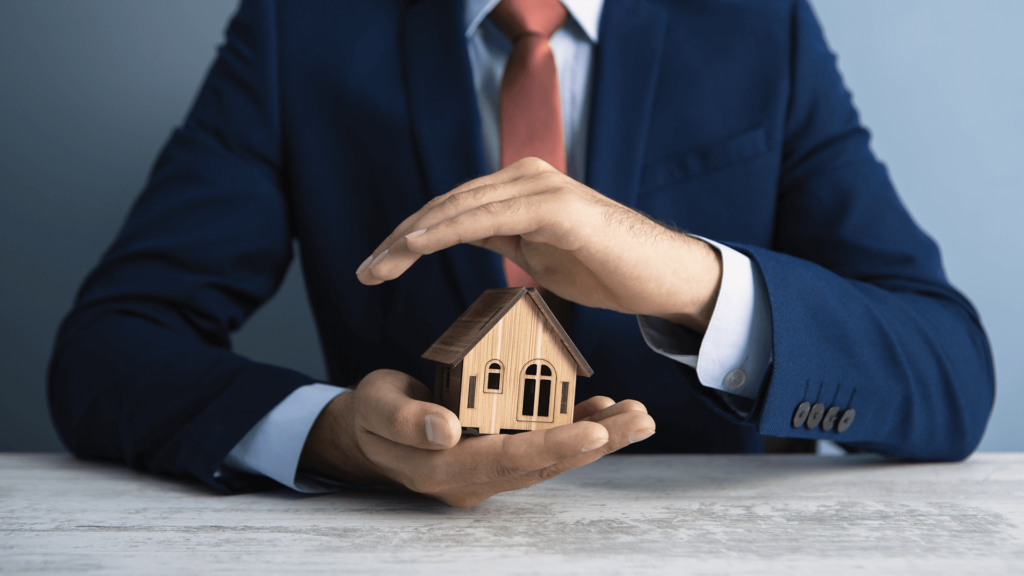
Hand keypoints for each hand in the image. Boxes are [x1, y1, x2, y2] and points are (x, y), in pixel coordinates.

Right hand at [299, 369, 655, 507]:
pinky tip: (604, 408)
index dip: (554, 444)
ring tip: (638, 416)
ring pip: (551, 457)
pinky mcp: (498, 453)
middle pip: (544, 464)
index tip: (596, 429)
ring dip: (597, 437)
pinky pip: (542, 444)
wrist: (368, 433)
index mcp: (444, 468)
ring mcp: (489, 469)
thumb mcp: (375, 408)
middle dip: (597, 442)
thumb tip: (446, 430)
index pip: (507, 458)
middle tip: (640, 420)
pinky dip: (574, 425)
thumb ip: (405, 421)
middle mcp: (475, 478)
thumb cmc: (372, 416)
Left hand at [356, 157, 722, 331]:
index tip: (376, 266)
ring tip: (377, 266)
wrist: (663, 277)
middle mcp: (525, 177)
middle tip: (364, 270)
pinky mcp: (555, 206)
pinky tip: (413, 247)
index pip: (451, 211)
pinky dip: (445, 230)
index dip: (408, 238)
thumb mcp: (539, 253)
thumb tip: (462, 234)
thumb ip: (502, 236)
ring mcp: (540, 187)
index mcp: (519, 188)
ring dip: (410, 238)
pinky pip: (488, 217)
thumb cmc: (606, 268)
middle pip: (445, 206)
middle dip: (399, 240)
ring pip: (458, 209)